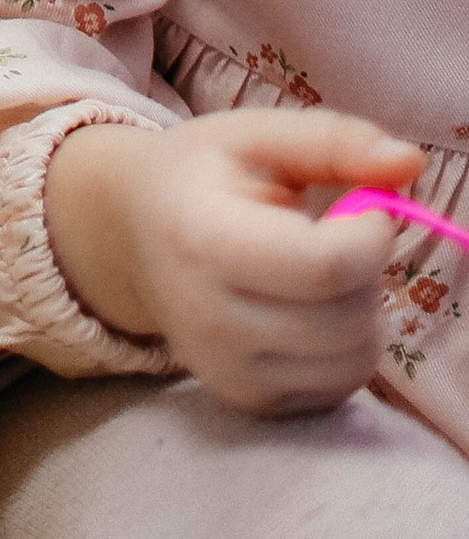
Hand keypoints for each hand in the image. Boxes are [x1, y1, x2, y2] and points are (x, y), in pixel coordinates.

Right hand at [46, 109, 422, 412]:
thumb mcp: (254, 136)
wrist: (129, 235)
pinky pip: (339, 389)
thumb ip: (333, 142)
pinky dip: (346, 348)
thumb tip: (409, 162)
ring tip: (323, 274)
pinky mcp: (247, 402)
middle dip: (368, 270)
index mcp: (204, 240)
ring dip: (363, 312)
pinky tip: (312, 310)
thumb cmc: (199, 176)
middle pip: (347, 317)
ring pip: (354, 361)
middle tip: (339, 234)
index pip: (325, 266)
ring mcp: (226, 372)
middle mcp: (208, 320)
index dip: (372, 234)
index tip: (369, 205)